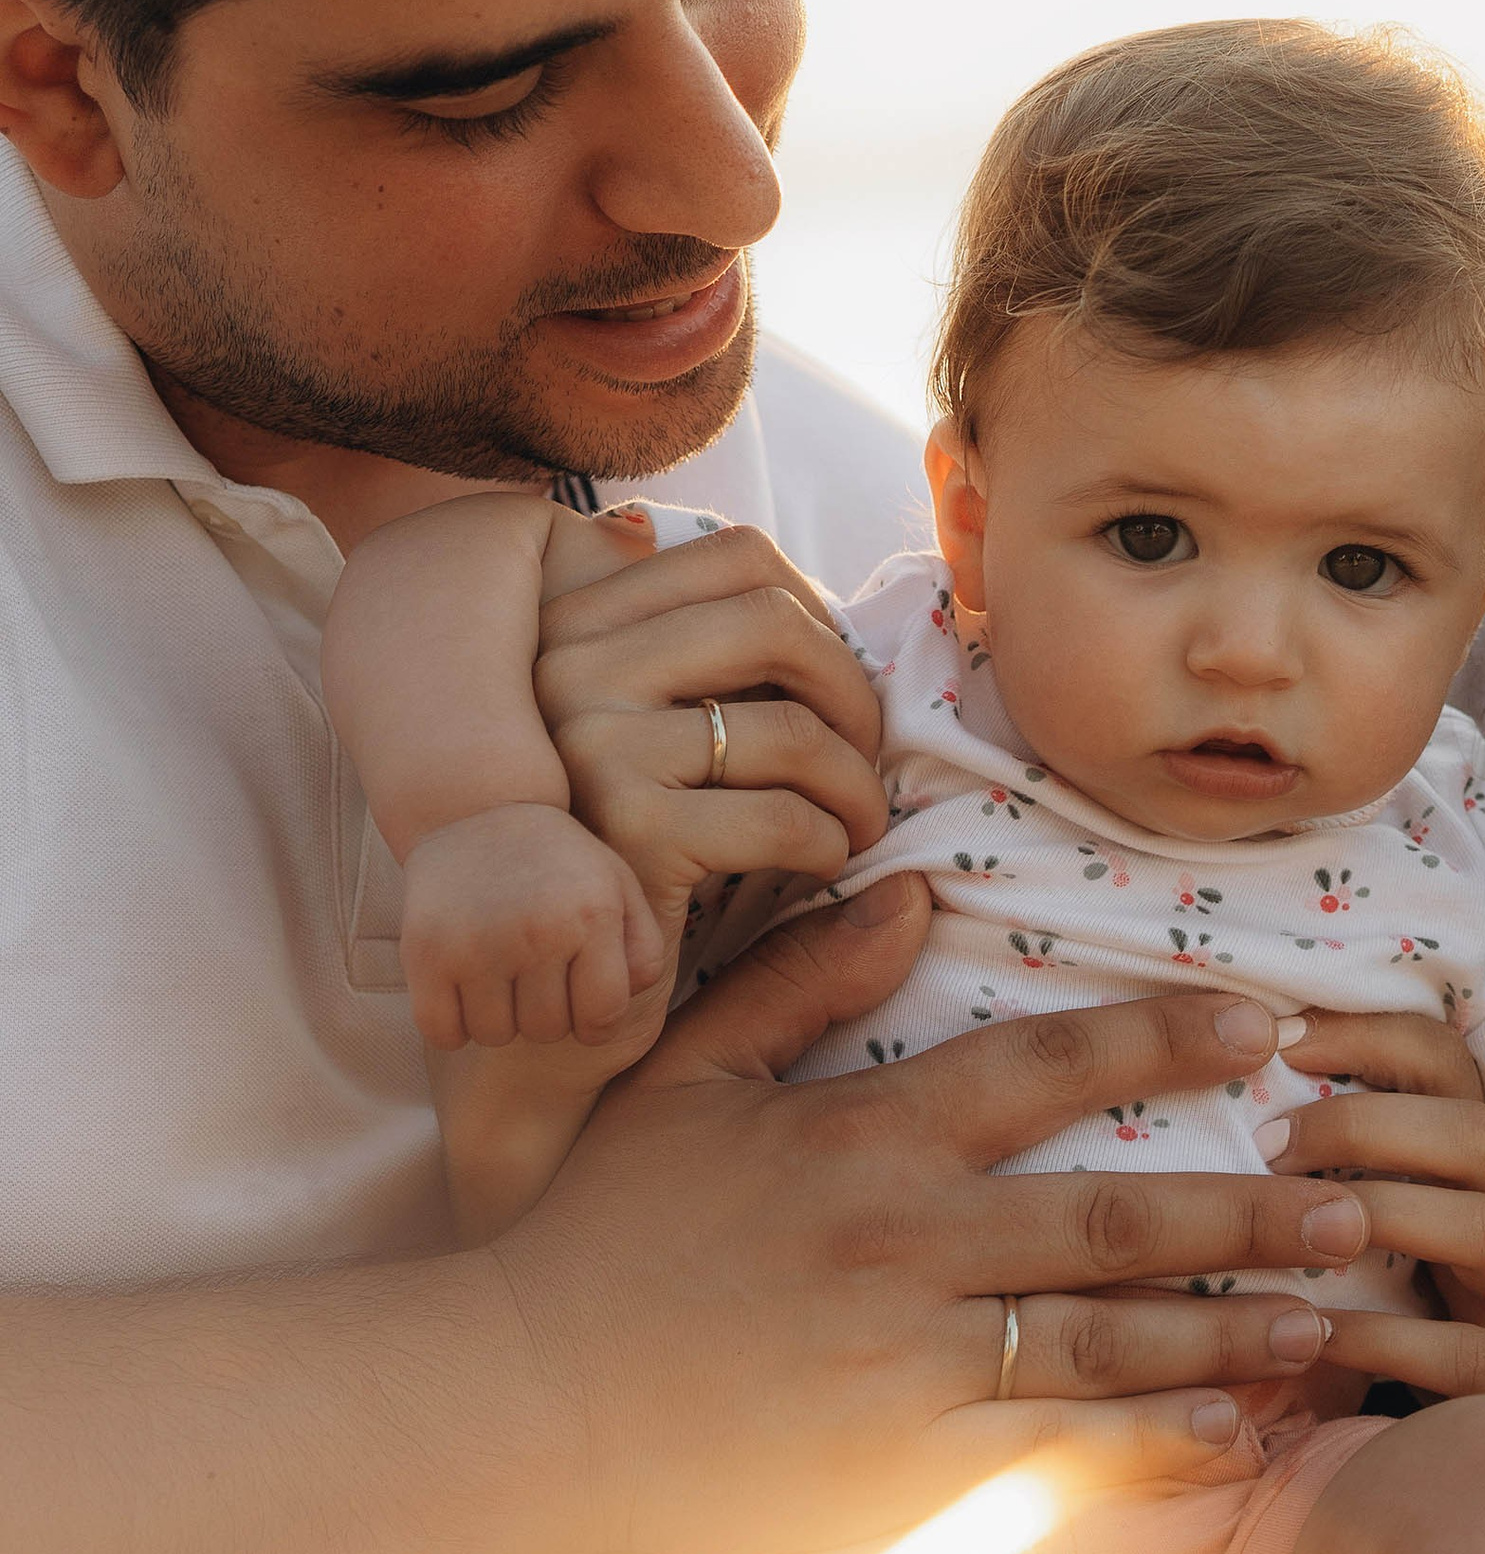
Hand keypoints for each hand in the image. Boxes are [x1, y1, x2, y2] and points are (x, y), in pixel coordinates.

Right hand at [397, 803, 664, 1051]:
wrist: (476, 805)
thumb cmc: (559, 861)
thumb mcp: (617, 886)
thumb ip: (643, 949)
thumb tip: (624, 1003)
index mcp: (593, 914)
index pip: (601, 1016)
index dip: (595, 1023)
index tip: (582, 1008)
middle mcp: (537, 929)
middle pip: (546, 1029)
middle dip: (546, 1014)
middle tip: (534, 979)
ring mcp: (478, 941)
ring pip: (494, 1034)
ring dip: (498, 1019)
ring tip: (499, 978)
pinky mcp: (425, 950)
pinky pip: (441, 1031)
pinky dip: (450, 1026)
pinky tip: (460, 993)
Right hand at [485, 906, 1381, 1553]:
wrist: (513, 1398)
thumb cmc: (595, 1231)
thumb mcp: (682, 1075)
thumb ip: (802, 977)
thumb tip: (918, 885)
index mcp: (862, 1141)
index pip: (1048, 1070)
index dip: (1169, 1042)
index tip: (1272, 1028)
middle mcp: (902, 1248)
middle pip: (1116, 1218)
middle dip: (1250, 1211)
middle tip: (1358, 1202)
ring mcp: (903, 1369)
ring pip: (1105, 1345)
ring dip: (1228, 1335)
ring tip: (1328, 1321)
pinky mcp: (893, 1479)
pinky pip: (1048, 1464)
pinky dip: (1145, 1452)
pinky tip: (1230, 1441)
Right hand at [534, 520, 891, 953]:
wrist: (546, 997)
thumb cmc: (627, 858)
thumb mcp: (662, 739)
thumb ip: (719, 666)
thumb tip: (843, 611)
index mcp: (575, 623)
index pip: (737, 555)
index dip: (821, 618)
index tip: (835, 690)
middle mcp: (566, 666)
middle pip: (774, 619)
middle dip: (854, 693)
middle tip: (869, 756)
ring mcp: (589, 744)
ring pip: (794, 728)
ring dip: (857, 785)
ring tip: (857, 822)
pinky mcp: (628, 831)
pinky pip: (786, 817)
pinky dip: (832, 844)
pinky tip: (821, 866)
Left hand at [1248, 1006, 1484, 1404]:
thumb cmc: (1403, 1333)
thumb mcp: (1369, 1244)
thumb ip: (1319, 1178)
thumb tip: (1211, 1109)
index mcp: (1472, 1175)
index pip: (1447, 1065)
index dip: (1371, 1034)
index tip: (1280, 1036)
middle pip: (1480, 1134)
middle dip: (1370, 1124)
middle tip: (1269, 1144)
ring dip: (1387, 1214)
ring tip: (1295, 1231)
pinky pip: (1467, 1355)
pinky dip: (1384, 1338)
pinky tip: (1313, 1332)